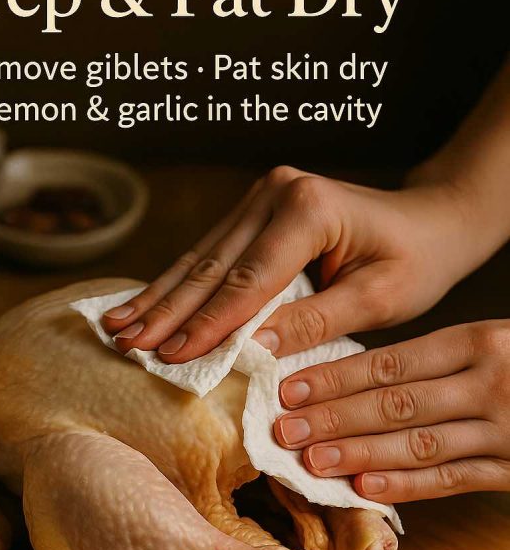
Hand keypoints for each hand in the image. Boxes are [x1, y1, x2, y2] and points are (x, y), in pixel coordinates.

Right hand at [103, 165, 473, 362]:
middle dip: (166, 310)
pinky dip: (178, 285)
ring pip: (201, 258)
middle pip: (212, 265)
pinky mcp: (255, 210)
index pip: (249, 279)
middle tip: (123, 343)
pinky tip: (145, 304)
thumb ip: (316, 320)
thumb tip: (254, 349)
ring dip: (160, 297)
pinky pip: (211, 254)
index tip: (171, 355)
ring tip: (116, 327)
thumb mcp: (378, 298)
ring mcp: (261, 197)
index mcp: (308, 209)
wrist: (433, 222)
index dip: (208, 323)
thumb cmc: (417, 260)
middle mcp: (276, 193)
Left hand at [275, 321, 509, 501]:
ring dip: (359, 454)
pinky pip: (455, 479)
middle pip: (395, 403)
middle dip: (333, 417)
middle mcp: (489, 382)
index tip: (289, 387)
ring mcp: (505, 429)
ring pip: (418, 443)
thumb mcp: (494, 343)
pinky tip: (365, 488)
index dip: (335, 377)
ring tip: (310, 461)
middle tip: (282, 428)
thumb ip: (439, 360)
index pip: (391, 362)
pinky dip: (408, 486)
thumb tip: (358, 380)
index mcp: (479, 341)